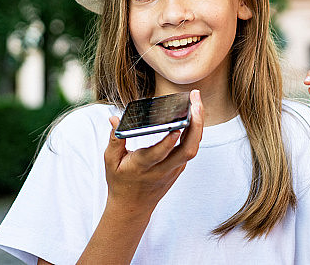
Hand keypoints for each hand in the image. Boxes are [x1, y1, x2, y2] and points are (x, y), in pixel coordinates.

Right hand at [103, 90, 203, 217]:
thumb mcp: (111, 162)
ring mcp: (173, 170)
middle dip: (195, 125)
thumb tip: (114, 118)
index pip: (159, 154)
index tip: (176, 127)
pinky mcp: (178, 168)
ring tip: (197, 102)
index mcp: (143, 167)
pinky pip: (190, 148)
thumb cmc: (120, 182)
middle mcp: (162, 169)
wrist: (132, 207)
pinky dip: (194, 131)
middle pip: (186, 150)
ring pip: (192, 148)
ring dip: (198, 125)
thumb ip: (115, 139)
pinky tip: (194, 114)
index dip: (169, 142)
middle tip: (195, 102)